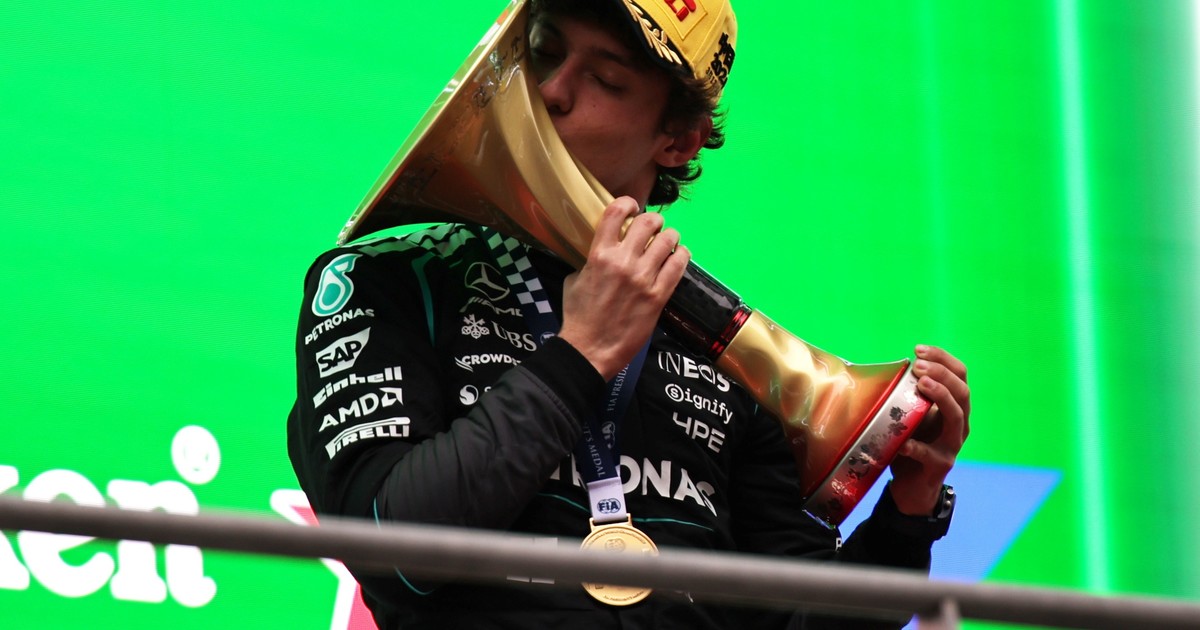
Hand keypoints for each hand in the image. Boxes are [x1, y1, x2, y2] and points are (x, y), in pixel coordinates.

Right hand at [557, 197, 689, 379]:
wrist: (589, 349)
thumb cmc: (578, 317)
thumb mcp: (574, 280)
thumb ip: (589, 261)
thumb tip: (600, 252)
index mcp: (599, 255)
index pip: (616, 213)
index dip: (627, 203)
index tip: (632, 206)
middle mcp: (623, 262)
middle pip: (648, 222)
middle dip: (654, 220)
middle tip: (654, 226)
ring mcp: (643, 279)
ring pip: (667, 241)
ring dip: (670, 236)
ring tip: (669, 240)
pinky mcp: (659, 296)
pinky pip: (678, 266)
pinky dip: (681, 256)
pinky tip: (679, 255)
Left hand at [888, 345, 969, 514]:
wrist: (912, 485)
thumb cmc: (911, 443)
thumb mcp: (910, 414)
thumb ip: (908, 395)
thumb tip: (888, 367)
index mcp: (954, 406)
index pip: (959, 375)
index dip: (943, 359)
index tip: (919, 349)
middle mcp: (959, 423)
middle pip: (962, 392)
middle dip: (942, 374)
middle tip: (918, 366)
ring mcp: (952, 445)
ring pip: (956, 417)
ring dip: (940, 397)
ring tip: (922, 384)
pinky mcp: (940, 465)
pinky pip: (930, 454)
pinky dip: (915, 446)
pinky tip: (901, 441)